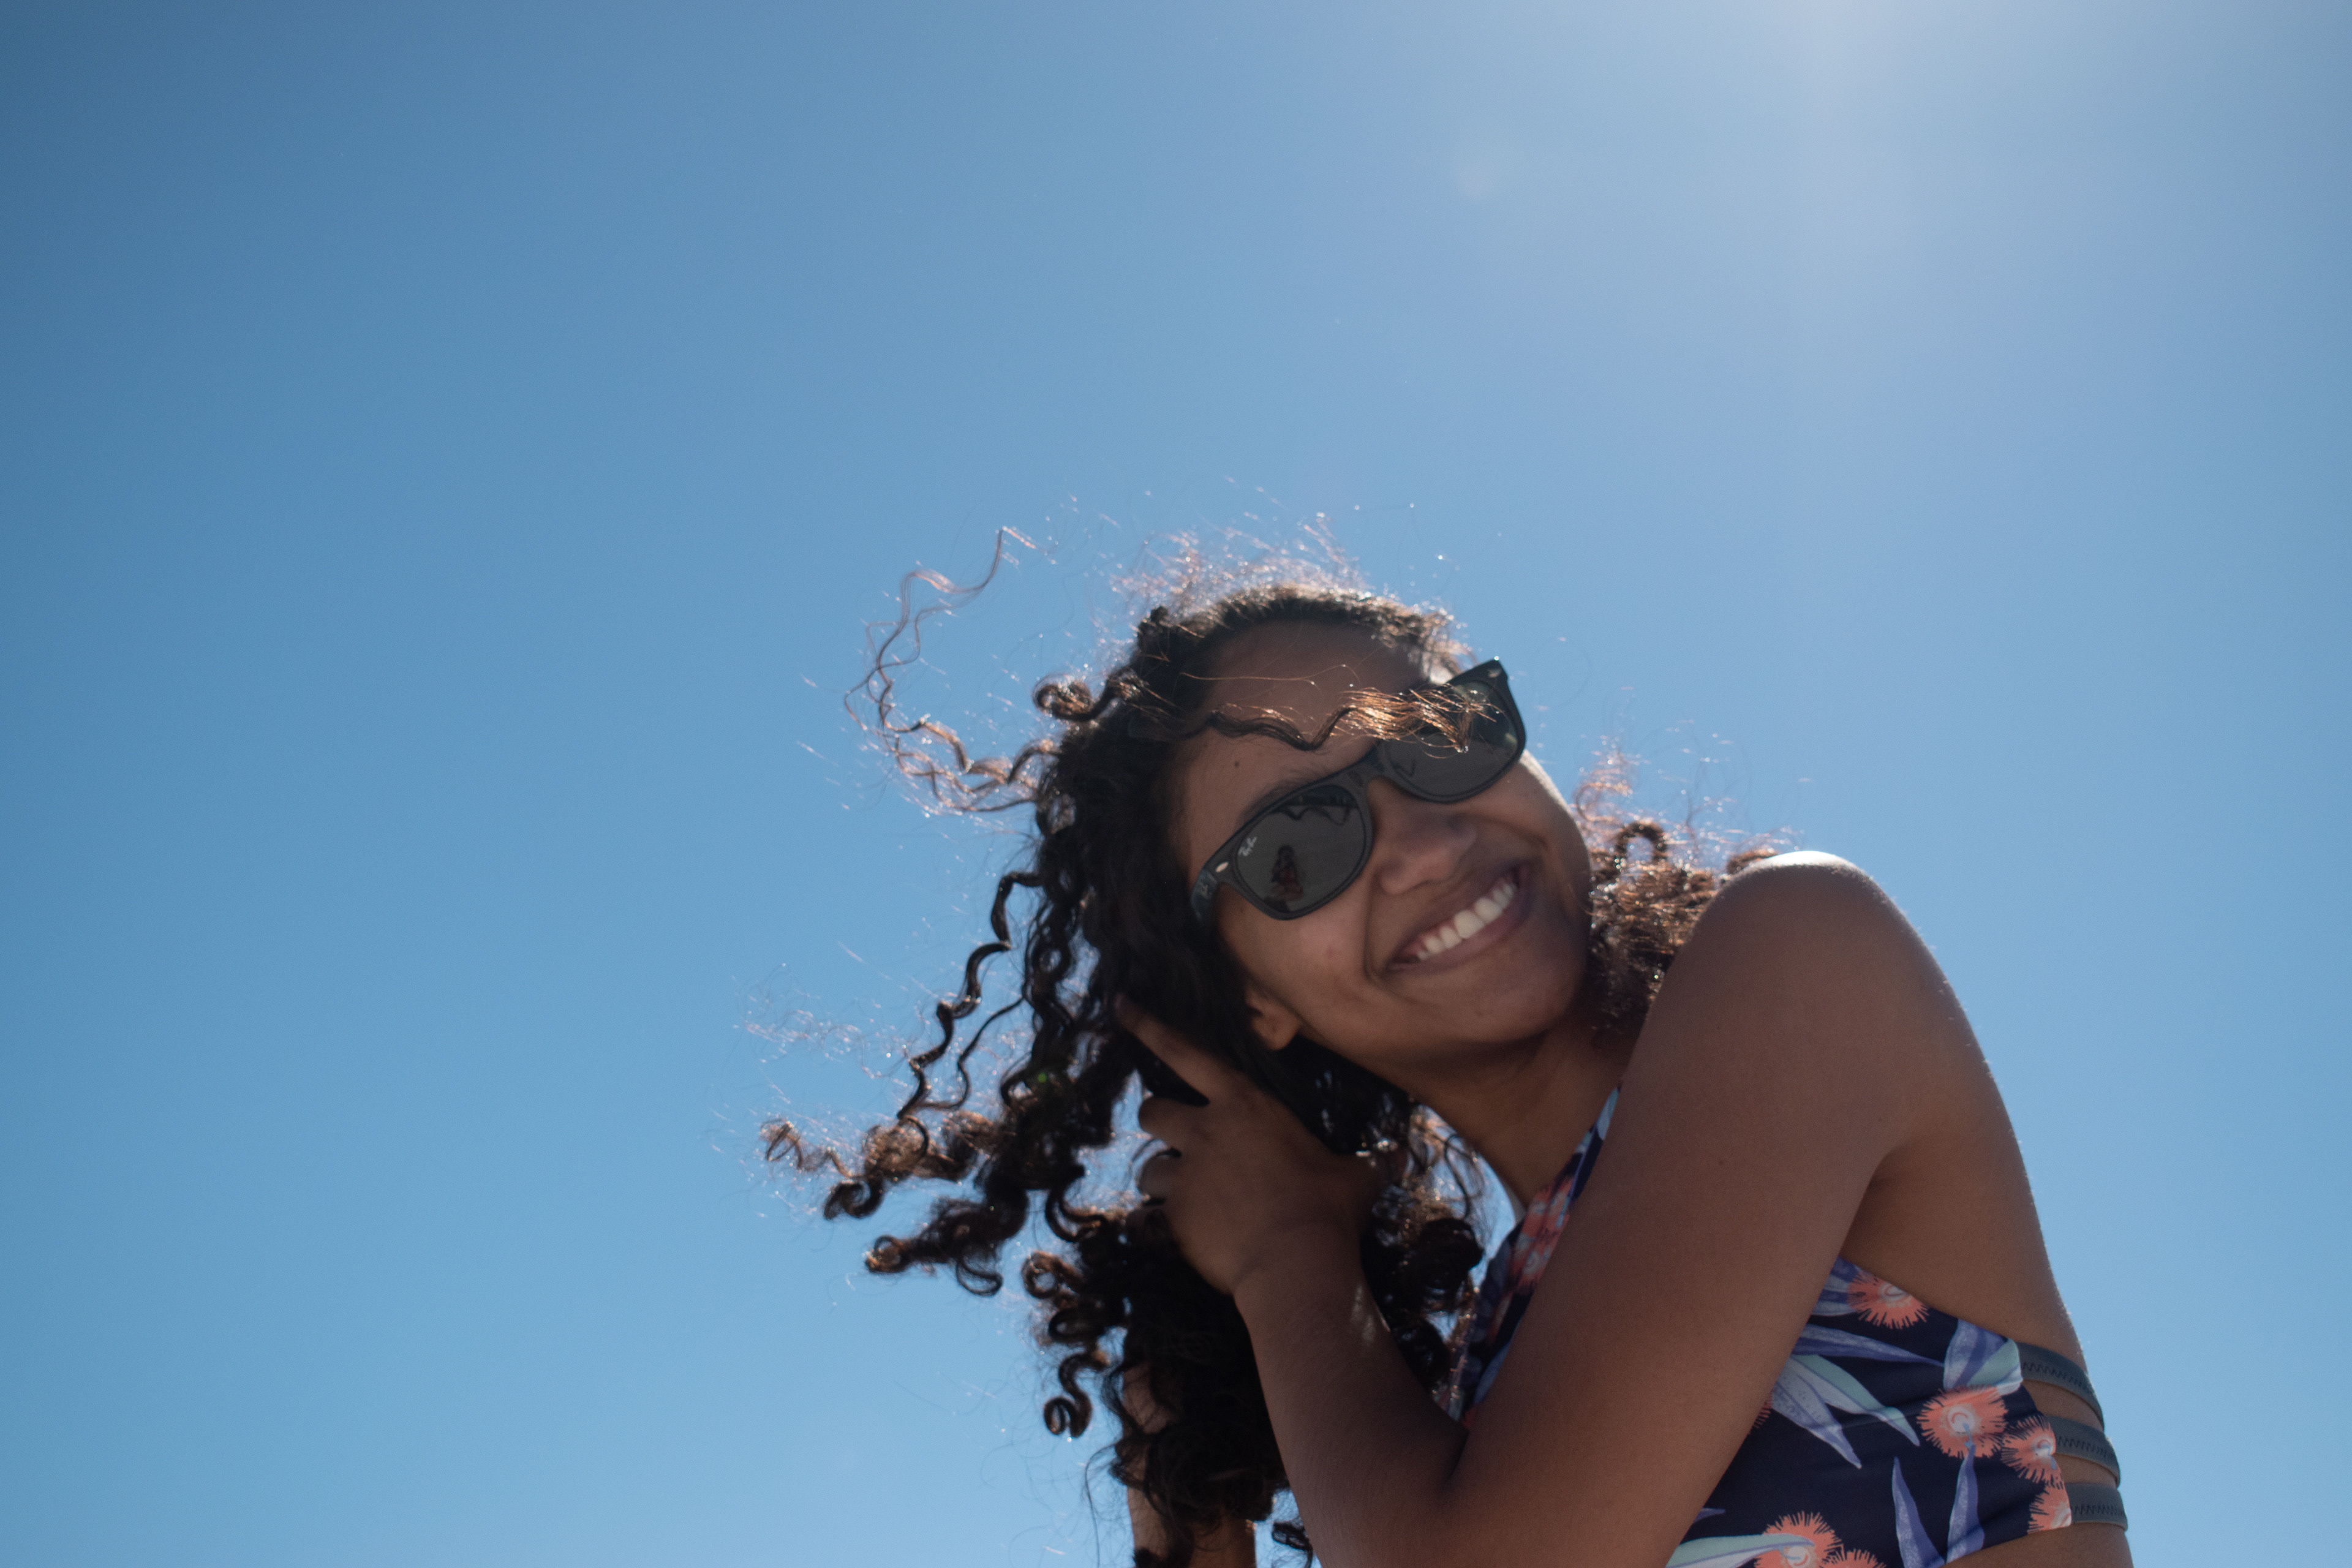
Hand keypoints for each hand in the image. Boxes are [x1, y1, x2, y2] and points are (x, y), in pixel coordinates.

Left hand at [1124, 1003, 1385, 1296]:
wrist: (1296, 1263)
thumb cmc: (1329, 1210)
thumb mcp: (1355, 1178)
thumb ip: (1370, 1162)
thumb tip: (1400, 1159)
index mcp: (1244, 1105)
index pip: (1185, 1052)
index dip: (1149, 1026)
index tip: (1120, 1006)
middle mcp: (1205, 1131)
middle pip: (1152, 1109)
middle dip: (1159, 1122)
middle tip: (1179, 1143)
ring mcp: (1184, 1174)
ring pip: (1148, 1168)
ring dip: (1165, 1182)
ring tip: (1194, 1205)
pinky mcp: (1173, 1216)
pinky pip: (1147, 1220)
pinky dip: (1158, 1229)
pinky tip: (1180, 1241)